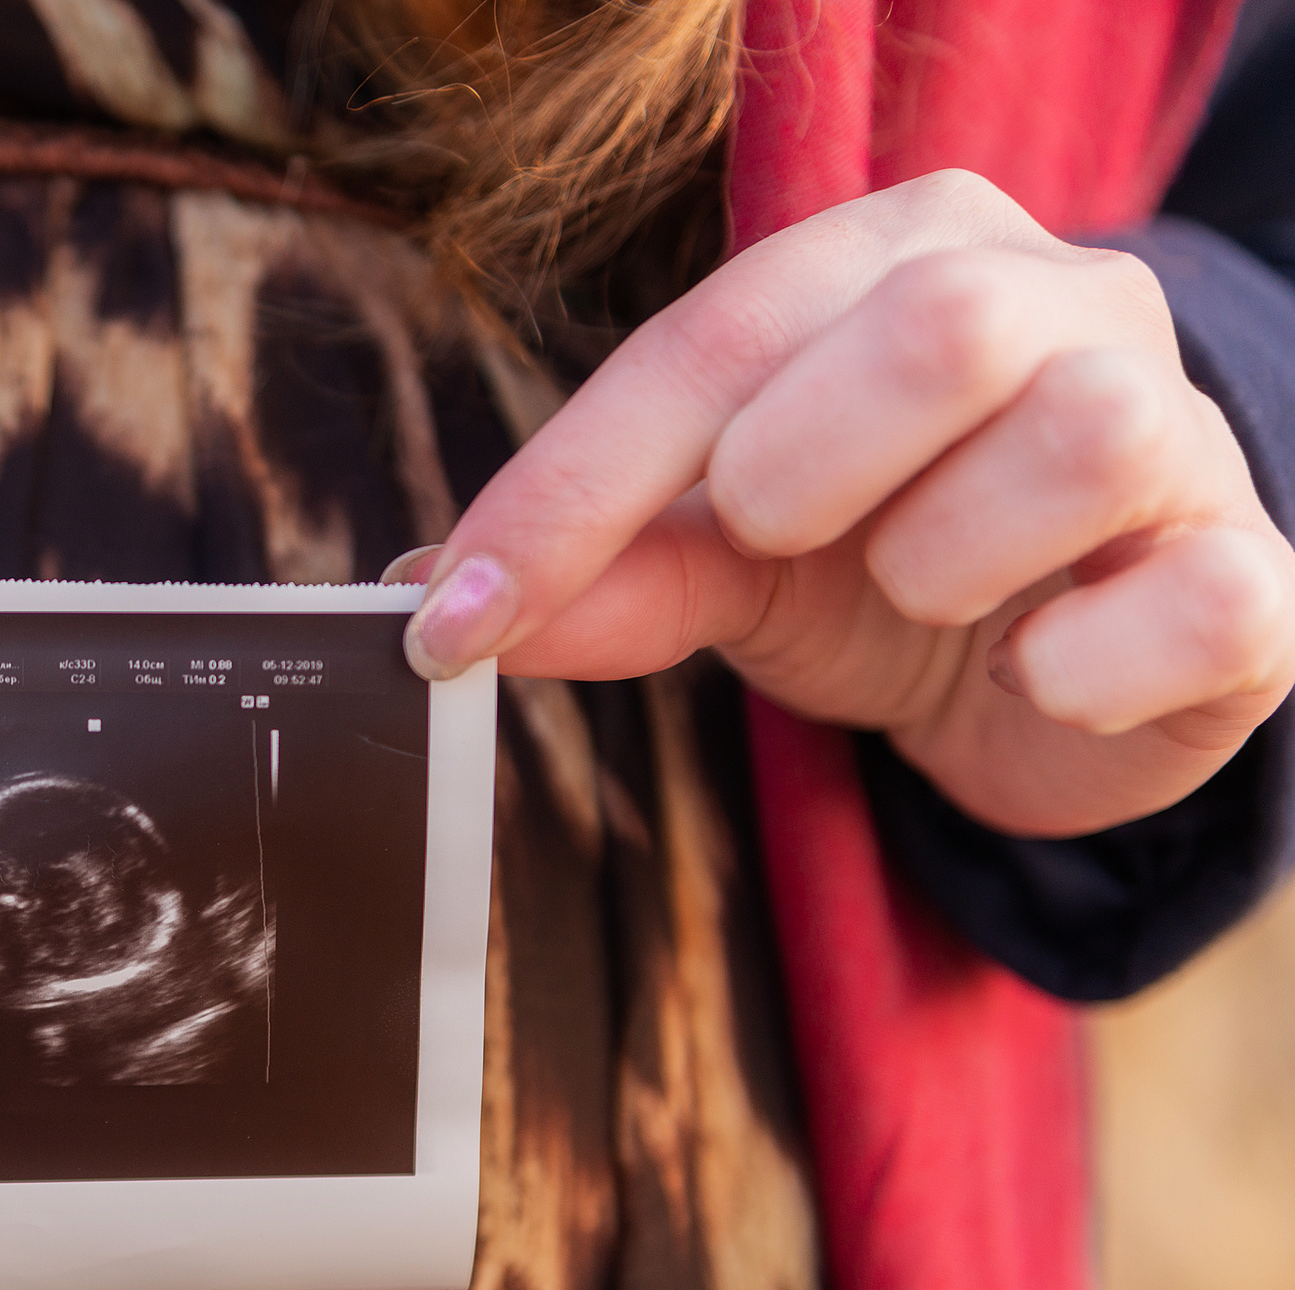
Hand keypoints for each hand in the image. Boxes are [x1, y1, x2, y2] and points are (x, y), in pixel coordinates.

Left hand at [388, 169, 1294, 837]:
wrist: (1054, 670)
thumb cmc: (883, 566)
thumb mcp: (730, 557)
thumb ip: (605, 565)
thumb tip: (437, 596)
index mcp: (905, 257)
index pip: (718, 340)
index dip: (570, 486)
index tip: (452, 615)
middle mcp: (1064, 303)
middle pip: (938, 324)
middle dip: (802, 467)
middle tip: (773, 543)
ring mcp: (1180, 432)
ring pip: (1087, 437)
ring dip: (947, 559)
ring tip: (925, 597)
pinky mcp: (1251, 576)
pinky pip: (1192, 600)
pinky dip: (1077, 664)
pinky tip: (1033, 671)